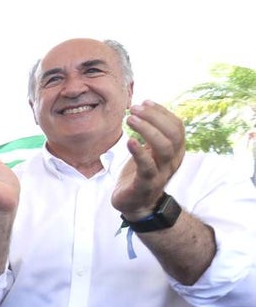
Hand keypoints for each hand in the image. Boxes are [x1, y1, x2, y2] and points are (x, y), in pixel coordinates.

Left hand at [112, 101, 185, 218]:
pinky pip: (147, 167)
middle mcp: (172, 161)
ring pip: (164, 148)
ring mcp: (161, 173)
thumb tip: (146, 109)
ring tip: (130, 119)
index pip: (177, 126)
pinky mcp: (146, 185)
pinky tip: (130, 141)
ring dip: (148, 130)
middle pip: (173, 134)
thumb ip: (151, 135)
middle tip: (134, 108)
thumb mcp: (149, 152)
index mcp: (175, 151)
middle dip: (155, 118)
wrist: (135, 205)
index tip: (145, 102)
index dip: (162, 112)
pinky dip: (139, 153)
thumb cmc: (140, 174)